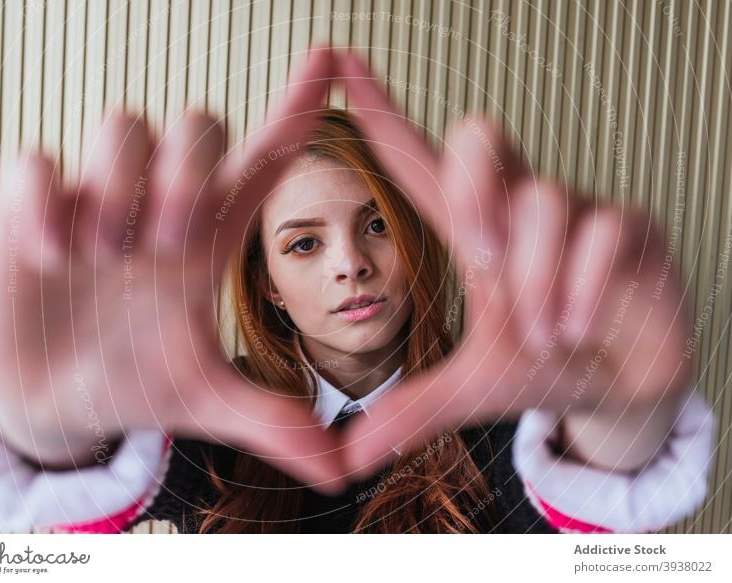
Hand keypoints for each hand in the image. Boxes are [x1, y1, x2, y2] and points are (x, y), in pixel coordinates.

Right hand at [0, 48, 347, 492]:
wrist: (56, 401)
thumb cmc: (136, 381)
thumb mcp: (205, 401)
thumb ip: (271, 420)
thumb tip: (340, 469)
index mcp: (210, 238)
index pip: (262, 159)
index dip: (295, 107)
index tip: (328, 60)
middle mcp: (159, 205)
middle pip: (197, 124)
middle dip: (188, 172)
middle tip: (167, 246)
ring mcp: (95, 201)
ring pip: (123, 126)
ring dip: (120, 186)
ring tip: (105, 258)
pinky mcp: (31, 210)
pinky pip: (38, 164)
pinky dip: (46, 200)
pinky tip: (52, 255)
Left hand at [334, 53, 690, 478]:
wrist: (620, 388)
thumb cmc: (542, 367)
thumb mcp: (471, 391)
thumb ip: (411, 411)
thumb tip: (347, 457)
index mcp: (473, 230)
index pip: (418, 157)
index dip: (381, 108)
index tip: (341, 62)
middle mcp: (520, 207)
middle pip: (480, 137)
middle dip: (474, 190)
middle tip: (480, 257)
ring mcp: (576, 212)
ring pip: (544, 200)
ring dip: (537, 278)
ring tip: (542, 334)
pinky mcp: (630, 230)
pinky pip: (603, 229)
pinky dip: (582, 285)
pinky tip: (576, 327)